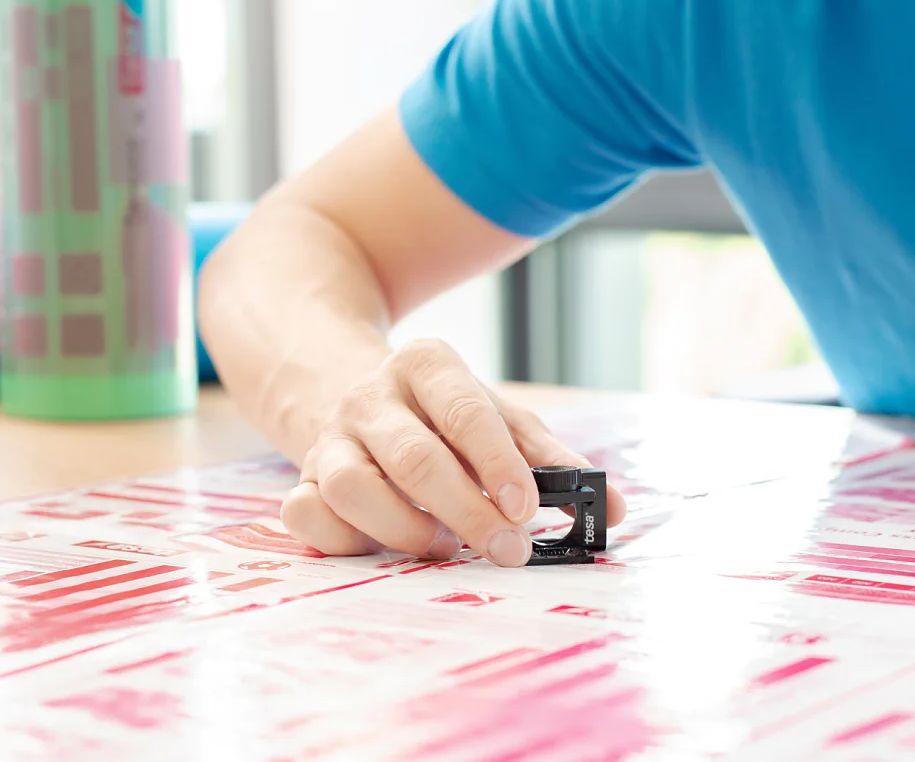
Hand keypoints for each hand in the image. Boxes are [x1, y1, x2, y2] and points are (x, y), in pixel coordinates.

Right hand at [281, 339, 626, 565]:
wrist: (345, 385)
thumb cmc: (441, 415)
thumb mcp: (498, 418)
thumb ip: (552, 462)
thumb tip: (614, 508)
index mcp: (427, 365)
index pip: (465, 412)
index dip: (498, 464)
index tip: (528, 509)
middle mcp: (372, 395)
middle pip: (415, 458)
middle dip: (467, 512)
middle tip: (509, 550)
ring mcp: (329, 436)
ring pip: (352, 488)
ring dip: (404, 529)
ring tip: (442, 546)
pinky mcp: (300, 476)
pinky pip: (305, 515)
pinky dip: (342, 539)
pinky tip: (379, 546)